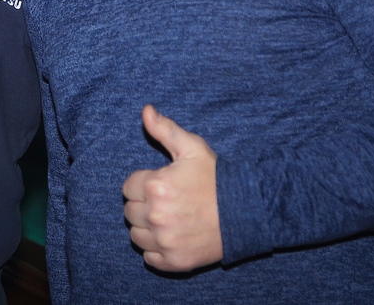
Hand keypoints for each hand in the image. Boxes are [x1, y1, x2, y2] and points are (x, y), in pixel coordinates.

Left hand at [122, 105, 222, 271]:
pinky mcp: (174, 262)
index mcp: (156, 186)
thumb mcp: (192, 148)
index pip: (128, 187)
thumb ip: (164, 130)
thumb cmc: (216, 178)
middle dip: (143, 205)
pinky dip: (156, 250)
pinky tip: (172, 237)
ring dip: (147, 228)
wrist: (245, 212)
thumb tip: (145, 110)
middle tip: (166, 202)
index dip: (142, 184)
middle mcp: (156, 216)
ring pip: (136, 236)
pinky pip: (149, 258)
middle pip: (129, 212)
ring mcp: (165, 241)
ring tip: (168, 219)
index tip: (159, 185)